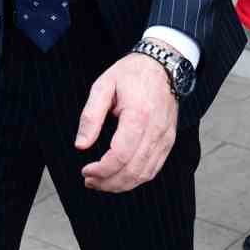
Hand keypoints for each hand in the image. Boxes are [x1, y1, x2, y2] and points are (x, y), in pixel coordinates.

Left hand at [76, 51, 178, 192]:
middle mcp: (155, 130)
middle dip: (108, 182)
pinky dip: (136, 178)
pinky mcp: (168, 141)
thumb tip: (81, 145)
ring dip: (121, 184)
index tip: (86, 171)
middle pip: (133, 170)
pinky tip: (121, 176)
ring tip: (102, 182)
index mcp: (138, 116)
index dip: (101, 170)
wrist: (162, 66)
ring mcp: (165, 138)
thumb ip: (90, 116)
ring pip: (145, 174)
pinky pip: (154, 168)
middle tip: (90, 181)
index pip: (120, 155)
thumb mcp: (103, 86)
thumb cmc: (131, 74)